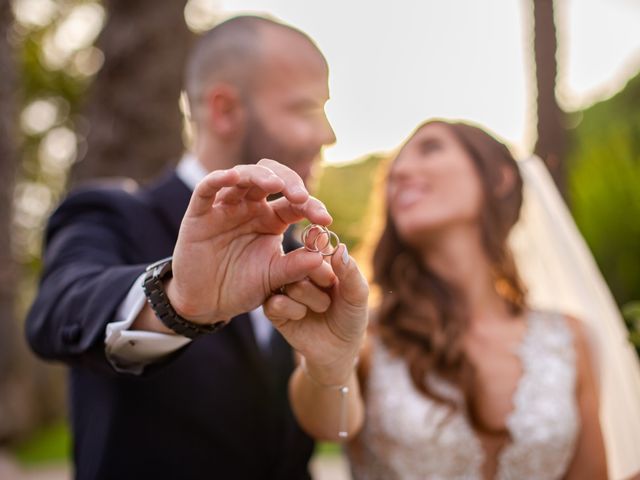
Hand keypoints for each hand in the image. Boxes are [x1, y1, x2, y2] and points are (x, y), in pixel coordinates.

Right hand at [166, 159, 331, 324]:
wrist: (207, 303)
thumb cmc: (242, 286)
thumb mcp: (274, 278)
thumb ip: (296, 267)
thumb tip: (321, 256)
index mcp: (272, 219)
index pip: (295, 203)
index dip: (312, 206)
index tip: (325, 220)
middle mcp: (251, 207)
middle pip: (272, 178)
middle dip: (290, 182)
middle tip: (301, 197)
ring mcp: (225, 206)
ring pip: (243, 176)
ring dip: (260, 175)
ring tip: (276, 184)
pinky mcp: (200, 213)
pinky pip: (207, 188)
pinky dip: (218, 179)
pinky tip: (232, 176)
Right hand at [264, 244, 368, 384]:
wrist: (338, 350)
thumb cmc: (350, 317)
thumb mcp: (357, 296)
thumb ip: (351, 273)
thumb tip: (340, 248)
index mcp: (319, 261)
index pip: (315, 244)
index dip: (321, 250)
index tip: (330, 259)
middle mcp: (299, 271)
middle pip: (301, 261)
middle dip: (320, 277)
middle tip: (330, 287)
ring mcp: (284, 289)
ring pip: (291, 283)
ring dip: (312, 299)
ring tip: (322, 308)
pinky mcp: (274, 309)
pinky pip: (276, 303)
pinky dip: (293, 311)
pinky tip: (302, 316)